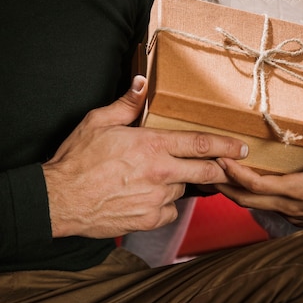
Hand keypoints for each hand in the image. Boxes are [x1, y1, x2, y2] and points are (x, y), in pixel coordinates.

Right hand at [42, 75, 247, 238]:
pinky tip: (149, 197)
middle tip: (225, 166)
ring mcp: (156, 199)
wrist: (60, 200)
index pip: (200, 143)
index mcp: (152, 146)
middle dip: (220, 168)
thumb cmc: (77, 160)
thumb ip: (126, 103)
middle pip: (205, 171)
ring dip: (180, 183)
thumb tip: (142, 83)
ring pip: (184, 190)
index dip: (226, 145)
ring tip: (158, 178)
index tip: (242, 147)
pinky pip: (170, 211)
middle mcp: (160, 173)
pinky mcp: (148, 219)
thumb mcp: (98, 121)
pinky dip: (165, 204)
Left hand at [214, 113, 302, 235]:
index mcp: (299, 190)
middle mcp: (290, 205)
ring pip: (254, 206)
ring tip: (219, 176)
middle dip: (223, 185)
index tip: (220, 158)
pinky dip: (252, 197)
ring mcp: (292, 215)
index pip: (257, 185)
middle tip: (205, 169)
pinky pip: (267, 208)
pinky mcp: (297, 218)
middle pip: (246, 200)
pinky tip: (248, 186)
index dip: (236, 173)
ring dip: (235, 192)